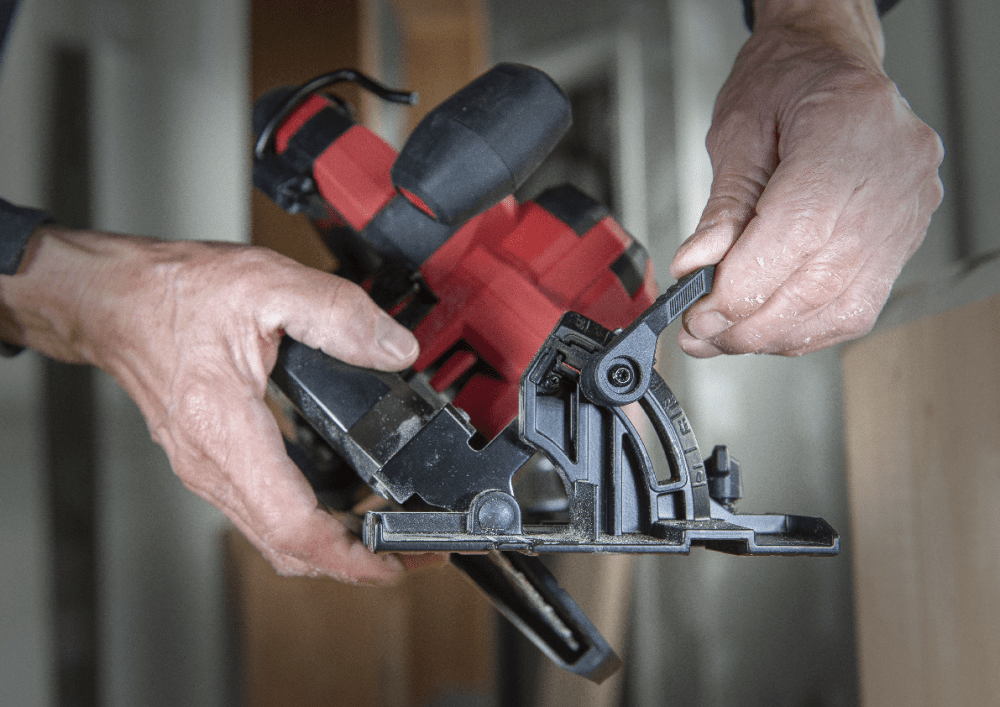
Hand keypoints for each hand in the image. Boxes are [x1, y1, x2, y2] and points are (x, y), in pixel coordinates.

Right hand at [0, 226, 427, 583]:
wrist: (113, 301)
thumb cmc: (171, 293)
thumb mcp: (267, 284)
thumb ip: (338, 315)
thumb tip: (395, 350)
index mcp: (225, 429)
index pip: (292, 524)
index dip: (350, 556)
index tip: (397, 561)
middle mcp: (212, 464)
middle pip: (288, 547)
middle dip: (357, 562)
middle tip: (414, 550)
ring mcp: (209, 470)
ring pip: (276, 537)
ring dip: (334, 546)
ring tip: (389, 530)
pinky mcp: (213, 464)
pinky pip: (265, 514)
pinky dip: (310, 523)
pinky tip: (344, 503)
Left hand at [670, 0, 943, 356]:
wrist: (830, 62)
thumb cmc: (787, 81)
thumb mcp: (738, 130)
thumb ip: (722, 206)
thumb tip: (695, 267)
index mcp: (848, 130)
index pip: (796, 236)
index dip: (741, 289)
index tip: (697, 314)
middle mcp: (893, 176)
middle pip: (819, 282)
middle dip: (749, 324)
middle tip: (699, 335)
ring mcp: (907, 211)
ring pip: (841, 307)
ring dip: (774, 335)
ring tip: (724, 337)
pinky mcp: (905, 237)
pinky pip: (860, 305)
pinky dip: (808, 327)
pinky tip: (767, 327)